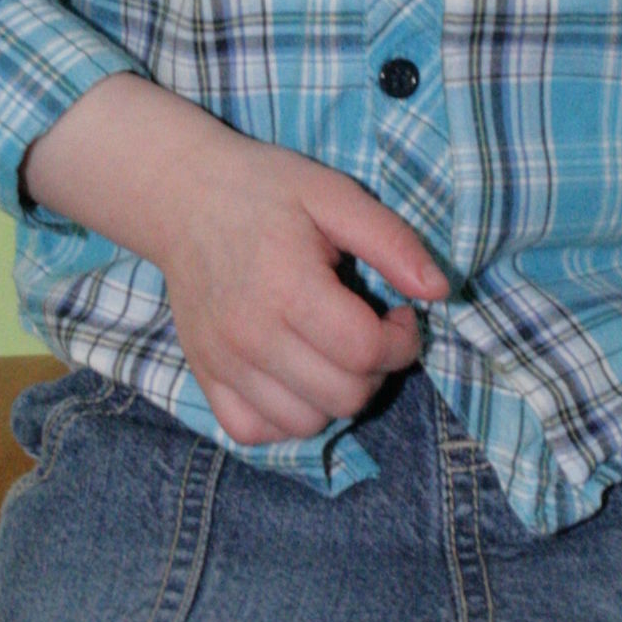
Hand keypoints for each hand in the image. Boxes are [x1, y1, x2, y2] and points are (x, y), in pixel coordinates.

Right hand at [153, 134, 448, 449]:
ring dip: (335, 397)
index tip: (397, 314)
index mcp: (288, 287)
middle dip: (375, 370)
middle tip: (367, 332)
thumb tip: (438, 291)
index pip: (367, 353)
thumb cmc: (265, 190)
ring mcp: (223, 362)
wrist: (182, 195)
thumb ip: (392, 242)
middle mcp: (251, 335)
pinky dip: (285, 417)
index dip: (402, 341)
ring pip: (306, 424)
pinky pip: (255, 431)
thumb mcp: (335, 195)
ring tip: (331, 353)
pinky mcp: (204, 375)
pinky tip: (296, 378)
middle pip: (344, 396)